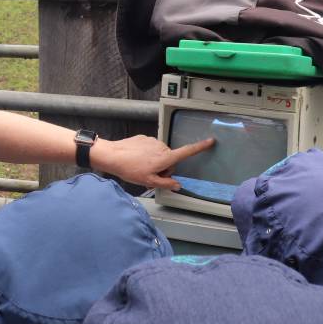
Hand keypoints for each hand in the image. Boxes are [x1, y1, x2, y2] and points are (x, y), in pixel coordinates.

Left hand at [90, 135, 214, 189]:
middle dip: (163, 168)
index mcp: (165, 157)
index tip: (211, 141)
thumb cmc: (129, 169)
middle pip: (170, 159)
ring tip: (140, 167)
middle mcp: (161, 147)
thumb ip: (165, 184)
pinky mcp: (144, 138)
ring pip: (159, 154)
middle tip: (149, 174)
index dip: (200, 147)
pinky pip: (150, 148)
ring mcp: (153, 141)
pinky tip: (136, 159)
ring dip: (154, 161)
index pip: (187, 151)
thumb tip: (177, 185)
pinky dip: (146, 155)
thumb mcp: (149, 181)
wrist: (112, 155)